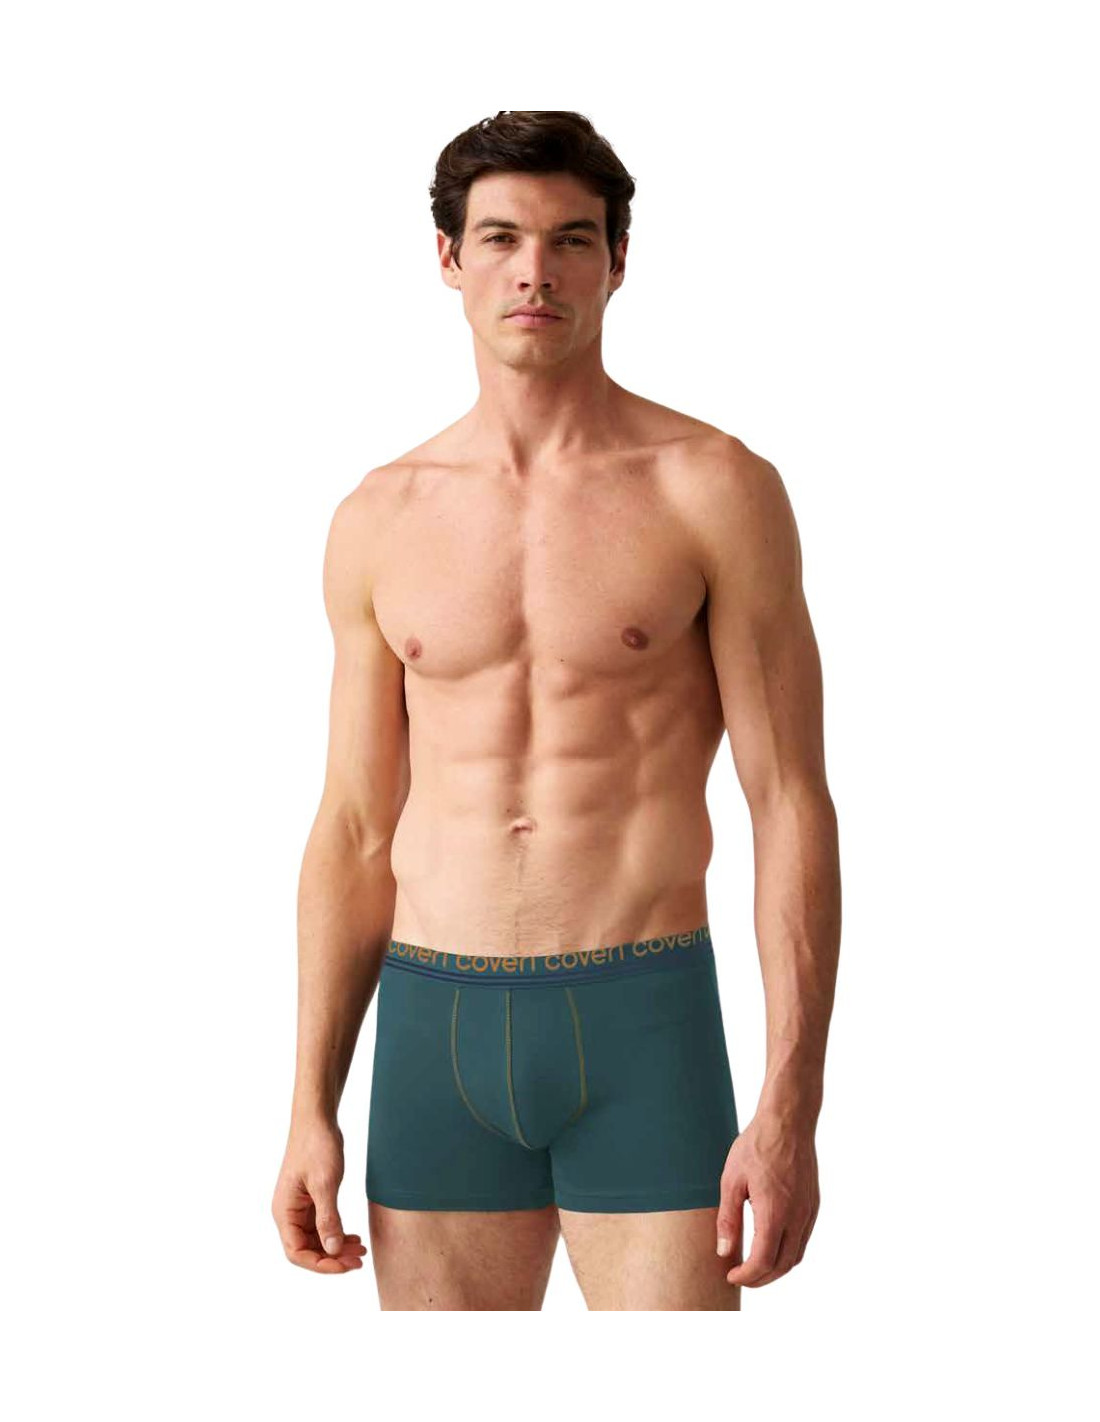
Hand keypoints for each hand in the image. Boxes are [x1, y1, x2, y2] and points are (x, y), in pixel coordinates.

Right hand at [272, 1117, 366, 1273]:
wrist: (317, 1119)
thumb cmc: (317, 1146)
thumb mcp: (325, 1184)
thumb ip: (328, 1219)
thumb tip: (332, 1250)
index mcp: (284, 1212)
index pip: (297, 1253)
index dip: (321, 1264)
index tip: (345, 1265)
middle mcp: (288, 1213)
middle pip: (307, 1249)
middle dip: (333, 1258)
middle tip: (359, 1260)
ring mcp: (299, 1207)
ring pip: (316, 1239)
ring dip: (336, 1248)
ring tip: (360, 1250)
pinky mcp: (310, 1200)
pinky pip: (321, 1226)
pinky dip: (336, 1234)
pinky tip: (353, 1237)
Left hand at [715, 1112, 819, 1286]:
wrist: (788, 1121)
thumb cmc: (756, 1146)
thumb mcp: (732, 1180)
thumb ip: (728, 1218)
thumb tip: (724, 1252)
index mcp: (775, 1212)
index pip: (763, 1261)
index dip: (747, 1276)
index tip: (731, 1276)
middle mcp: (797, 1217)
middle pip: (782, 1266)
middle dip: (760, 1278)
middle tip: (740, 1276)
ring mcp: (808, 1211)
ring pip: (796, 1256)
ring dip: (775, 1268)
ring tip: (754, 1266)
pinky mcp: (813, 1205)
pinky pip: (803, 1240)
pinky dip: (787, 1252)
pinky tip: (771, 1245)